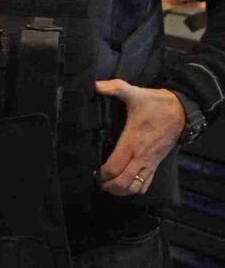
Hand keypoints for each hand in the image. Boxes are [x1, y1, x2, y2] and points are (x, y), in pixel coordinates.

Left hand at [94, 79, 184, 195]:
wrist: (181, 111)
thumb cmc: (155, 104)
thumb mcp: (134, 92)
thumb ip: (114, 87)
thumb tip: (96, 84)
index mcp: (132, 142)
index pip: (115, 167)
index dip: (102, 174)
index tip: (92, 171)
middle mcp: (141, 156)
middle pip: (123, 183)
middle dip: (108, 186)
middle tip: (97, 181)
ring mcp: (150, 162)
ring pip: (136, 187)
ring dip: (121, 191)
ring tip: (109, 185)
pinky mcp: (156, 164)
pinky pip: (147, 184)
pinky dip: (135, 189)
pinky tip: (125, 185)